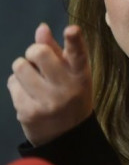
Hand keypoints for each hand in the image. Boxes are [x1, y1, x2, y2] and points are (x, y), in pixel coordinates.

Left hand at [7, 23, 92, 145]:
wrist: (67, 136)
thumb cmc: (71, 95)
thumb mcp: (72, 73)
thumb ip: (57, 49)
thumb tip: (41, 28)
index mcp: (80, 74)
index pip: (78, 54)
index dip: (74, 40)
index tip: (71, 30)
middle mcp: (66, 87)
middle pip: (39, 53)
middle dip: (33, 51)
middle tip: (37, 59)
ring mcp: (46, 101)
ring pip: (20, 66)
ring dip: (23, 69)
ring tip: (33, 79)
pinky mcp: (27, 112)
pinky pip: (12, 84)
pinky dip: (17, 85)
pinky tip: (28, 94)